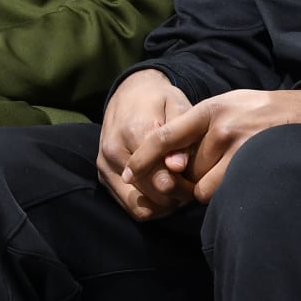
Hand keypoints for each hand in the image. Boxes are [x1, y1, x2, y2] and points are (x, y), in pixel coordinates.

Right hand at [98, 70, 192, 219]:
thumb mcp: (177, 107)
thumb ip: (179, 138)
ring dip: (162, 206)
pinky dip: (149, 206)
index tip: (197, 182)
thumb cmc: (159, 100)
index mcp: (134, 131)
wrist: (129, 93)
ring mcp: (105, 164)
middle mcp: (114, 150)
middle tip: (190, 188)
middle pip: (152, 195)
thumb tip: (177, 167)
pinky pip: (128, 206)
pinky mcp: (102, 174)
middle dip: (176, 198)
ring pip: (139, 207)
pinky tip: (161, 192)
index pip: (161, 177)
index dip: (185, 186)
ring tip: (176, 191)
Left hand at [133, 88, 300, 205]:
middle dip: (180, 176)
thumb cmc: (260, 111)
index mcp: (210, 109)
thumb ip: (197, 128)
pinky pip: (220, 192)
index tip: (129, 172)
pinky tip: (229, 182)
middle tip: (193, 173)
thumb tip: (171, 162)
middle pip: (181, 166)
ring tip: (217, 175)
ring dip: (200, 187)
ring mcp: (239, 149)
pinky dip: (218, 193)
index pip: (164, 136)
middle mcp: (221, 128)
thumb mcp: (227, 105)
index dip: (143, 158)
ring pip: (199, 185)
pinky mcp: (253, 166)